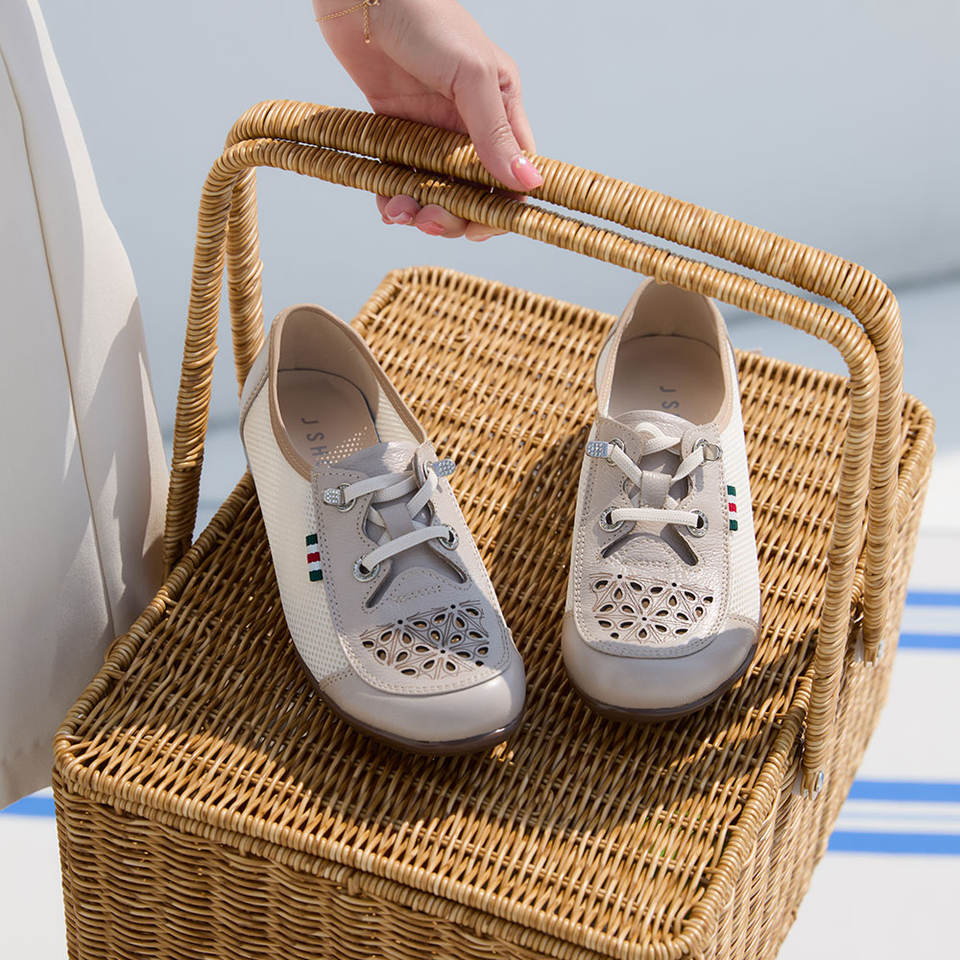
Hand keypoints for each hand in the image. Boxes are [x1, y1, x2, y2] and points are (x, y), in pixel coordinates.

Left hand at [313, 0, 540, 239]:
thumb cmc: (424, 17)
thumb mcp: (471, 76)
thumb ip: (494, 133)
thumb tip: (528, 184)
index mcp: (501, 109)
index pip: (513, 176)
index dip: (500, 209)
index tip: (477, 227)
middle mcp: (469, 125)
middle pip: (473, 193)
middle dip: (454, 215)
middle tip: (429, 220)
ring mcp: (430, 131)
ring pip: (436, 192)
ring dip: (421, 212)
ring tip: (400, 211)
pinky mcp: (395, 131)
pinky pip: (400, 179)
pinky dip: (394, 198)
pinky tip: (387, 205)